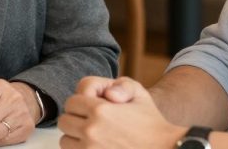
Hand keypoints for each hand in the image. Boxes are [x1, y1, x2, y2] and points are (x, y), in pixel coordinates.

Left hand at [59, 77, 183, 148]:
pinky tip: (97, 145)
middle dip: (76, 118)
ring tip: (95, 134)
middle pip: (65, 121)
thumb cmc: (149, 119)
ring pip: (66, 141)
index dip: (82, 101)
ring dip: (76, 136)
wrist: (163, 146)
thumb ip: (119, 85)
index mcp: (100, 110)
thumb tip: (107, 94)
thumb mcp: (138, 92)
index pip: (71, 102)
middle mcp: (92, 131)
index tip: (95, 105)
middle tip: (93, 119)